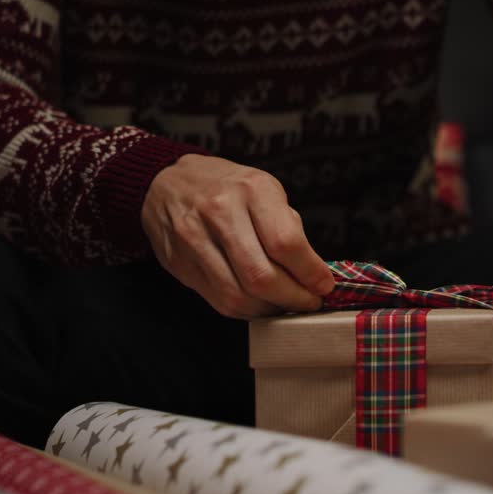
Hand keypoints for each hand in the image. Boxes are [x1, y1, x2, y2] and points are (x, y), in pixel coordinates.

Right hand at [142, 154, 334, 319]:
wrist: (168, 183)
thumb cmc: (228, 188)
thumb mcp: (265, 190)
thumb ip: (288, 228)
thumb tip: (313, 273)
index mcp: (251, 189)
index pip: (285, 243)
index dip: (310, 273)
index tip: (324, 286)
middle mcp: (220, 212)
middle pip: (261, 276)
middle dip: (293, 298)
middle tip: (308, 302)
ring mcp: (194, 239)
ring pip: (238, 295)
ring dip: (269, 309)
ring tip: (284, 304)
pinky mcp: (180, 263)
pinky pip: (218, 300)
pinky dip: (245, 310)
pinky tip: (259, 303)